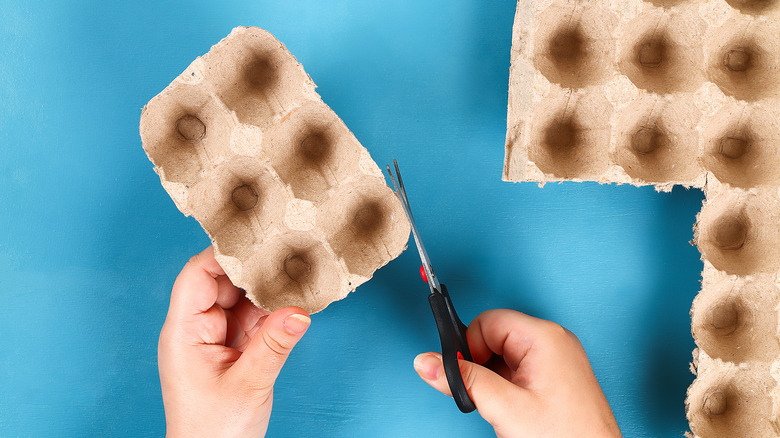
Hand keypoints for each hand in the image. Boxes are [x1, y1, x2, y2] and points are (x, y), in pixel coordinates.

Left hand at [158, 246, 310, 436]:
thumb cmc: (213, 432)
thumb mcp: (248, 386)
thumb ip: (274, 345)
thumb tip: (299, 312)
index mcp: (183, 332)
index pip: (198, 276)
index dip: (223, 254)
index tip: (255, 238)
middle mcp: (196, 329)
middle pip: (222, 281)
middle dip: (253, 269)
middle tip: (285, 251)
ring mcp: (215, 337)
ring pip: (241, 298)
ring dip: (266, 289)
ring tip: (295, 274)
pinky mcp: (233, 347)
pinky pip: (252, 317)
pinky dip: (272, 309)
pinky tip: (292, 300)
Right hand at [413, 309, 620, 437]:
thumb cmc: (567, 437)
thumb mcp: (504, 408)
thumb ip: (463, 380)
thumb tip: (427, 361)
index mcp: (544, 337)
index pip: (487, 321)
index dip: (469, 348)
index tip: (465, 374)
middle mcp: (553, 342)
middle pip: (493, 338)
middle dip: (481, 366)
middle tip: (488, 397)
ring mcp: (557, 360)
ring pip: (503, 356)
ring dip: (493, 380)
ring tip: (506, 409)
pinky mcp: (556, 377)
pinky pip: (517, 371)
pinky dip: (506, 389)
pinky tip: (514, 411)